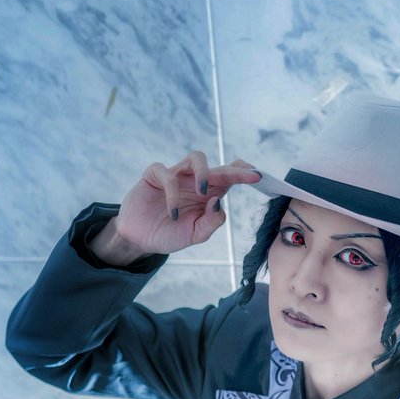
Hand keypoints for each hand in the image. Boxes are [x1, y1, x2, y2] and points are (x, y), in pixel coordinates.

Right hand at [94, 152, 260, 262]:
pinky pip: (166, 175)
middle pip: (218, 167)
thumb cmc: (171, 233)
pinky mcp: (154, 176)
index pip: (229, 177)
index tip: (258, 175)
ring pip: (194, 158)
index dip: (243, 172)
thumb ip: (212, 221)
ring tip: (204, 192)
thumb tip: (218, 201)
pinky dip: (172, 193)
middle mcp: (194, 181)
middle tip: (249, 175)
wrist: (141, 240)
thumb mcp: (197, 234)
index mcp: (208, 193)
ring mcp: (175, 176)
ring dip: (204, 172)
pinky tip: (173, 213)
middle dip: (234, 170)